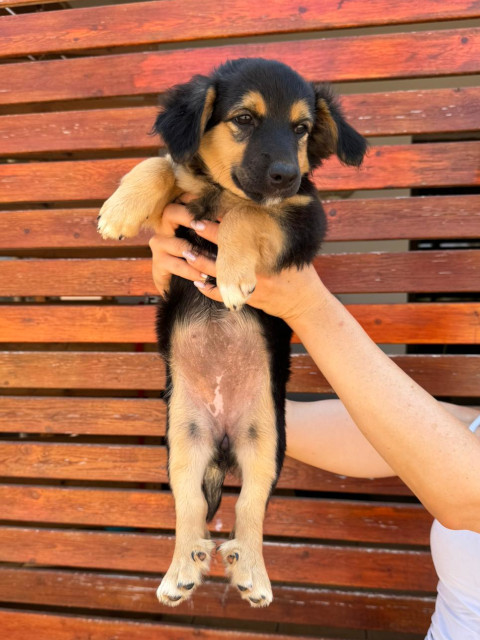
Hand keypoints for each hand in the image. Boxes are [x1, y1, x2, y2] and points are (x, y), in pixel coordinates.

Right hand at [148, 199, 217, 295]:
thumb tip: (233, 218)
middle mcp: (166, 227)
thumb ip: (216, 228)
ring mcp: (160, 245)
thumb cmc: (200, 257)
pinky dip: (191, 271)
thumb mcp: (209, 239)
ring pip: (173, 243)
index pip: (183, 199)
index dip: (196, 199)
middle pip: (170, 212)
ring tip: (211, 260)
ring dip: (194, 252)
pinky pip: (175, 265)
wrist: (181, 284)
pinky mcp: (159, 263)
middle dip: (188, 216)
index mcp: (179, 217)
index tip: (215, 202)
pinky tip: (204, 276)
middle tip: (204, 224)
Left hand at [149, 202, 327, 324]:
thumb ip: (272, 234)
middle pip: (224, 247)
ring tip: (187, 253)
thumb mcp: (287, 249)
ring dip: (200, 263)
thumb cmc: (297, 271)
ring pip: (218, 272)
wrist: (304, 301)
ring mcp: (250, 283)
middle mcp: (256, 265)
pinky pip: (222, 296)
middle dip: (206, 236)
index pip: (239, 229)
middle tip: (190, 224)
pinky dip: (208, 290)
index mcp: (266, 249)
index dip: (221, 219)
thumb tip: (255, 211)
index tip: (208, 210)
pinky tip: (197, 283)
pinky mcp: (247, 299)